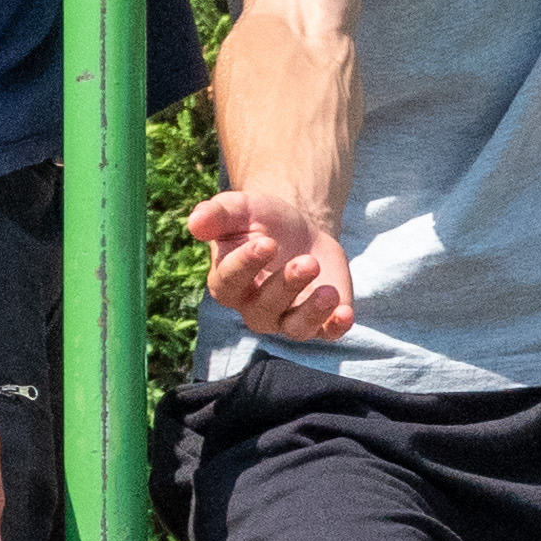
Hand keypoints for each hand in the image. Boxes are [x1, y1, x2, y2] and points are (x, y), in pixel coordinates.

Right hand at [188, 187, 355, 342]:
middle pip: (265, 310)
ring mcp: (287, 318)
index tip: (266, 242)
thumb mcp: (238, 208)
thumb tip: (194, 223)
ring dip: (311, 313)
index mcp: (228, 283)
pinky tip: (345, 312)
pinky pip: (326, 332)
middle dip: (286, 286)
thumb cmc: (260, 219)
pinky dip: (336, 327)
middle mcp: (254, 309)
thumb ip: (216, 214)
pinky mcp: (320, 319)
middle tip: (306, 262)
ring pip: (295, 328)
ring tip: (329, 292)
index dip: (246, 266)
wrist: (298, 228)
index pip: (230, 284)